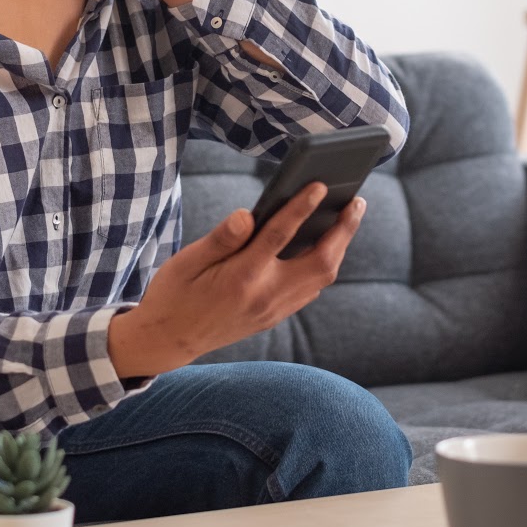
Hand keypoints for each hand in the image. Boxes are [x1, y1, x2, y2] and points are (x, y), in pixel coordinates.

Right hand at [106, 182, 366, 375]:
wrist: (168, 341)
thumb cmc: (174, 294)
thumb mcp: (187, 261)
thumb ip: (221, 238)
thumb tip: (247, 214)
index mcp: (241, 277)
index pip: (279, 235)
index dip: (302, 208)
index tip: (321, 185)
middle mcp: (264, 295)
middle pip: (319, 261)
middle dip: (343, 230)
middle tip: (357, 201)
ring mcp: (273, 310)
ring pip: (321, 278)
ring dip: (339, 247)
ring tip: (348, 218)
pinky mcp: (274, 317)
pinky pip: (311, 291)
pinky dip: (324, 267)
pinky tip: (326, 247)